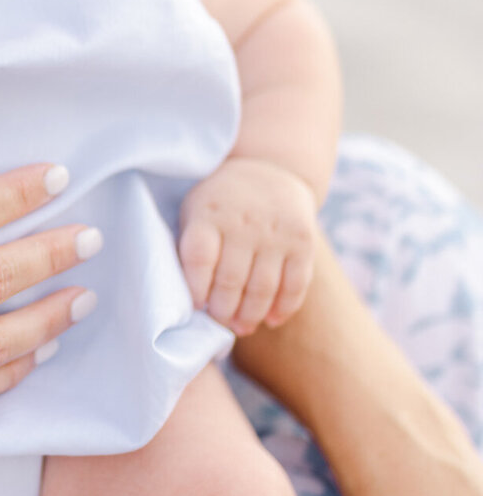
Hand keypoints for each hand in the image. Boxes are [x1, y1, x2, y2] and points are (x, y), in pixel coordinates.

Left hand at [179, 157, 316, 334]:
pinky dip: (283, 309)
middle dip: (223, 312)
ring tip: (241, 327)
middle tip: (220, 324)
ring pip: (263, 288)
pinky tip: (271, 319)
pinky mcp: (303, 241)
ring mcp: (275, 232)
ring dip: (251, 316)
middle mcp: (243, 221)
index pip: (199, 257)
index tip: (195, 308)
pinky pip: (296, 285)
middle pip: (231, 280)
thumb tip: (192, 303)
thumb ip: (192, 248)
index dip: (195, 289)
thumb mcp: (196, 209)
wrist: (269, 167)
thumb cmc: (221, 203)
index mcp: (209, 213)